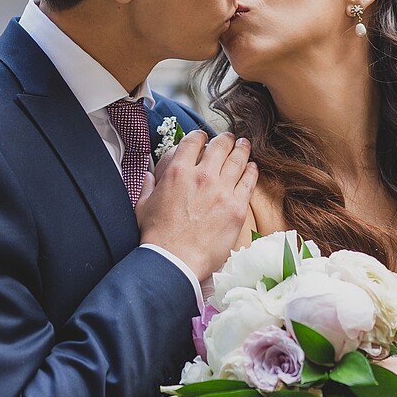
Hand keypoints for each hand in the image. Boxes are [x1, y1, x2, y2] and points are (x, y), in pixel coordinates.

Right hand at [135, 130, 257, 283]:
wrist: (175, 261)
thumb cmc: (157, 237)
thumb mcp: (143, 206)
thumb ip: (148, 186)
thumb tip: (150, 176)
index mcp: (178, 172)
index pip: (194, 141)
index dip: (200, 136)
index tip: (204, 138)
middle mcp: (202, 176)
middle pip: (220, 146)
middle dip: (226, 139)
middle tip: (229, 139)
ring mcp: (222, 191)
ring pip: (238, 160)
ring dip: (242, 149)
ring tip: (244, 145)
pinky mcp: (236, 207)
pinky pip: (248, 181)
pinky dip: (251, 171)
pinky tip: (252, 167)